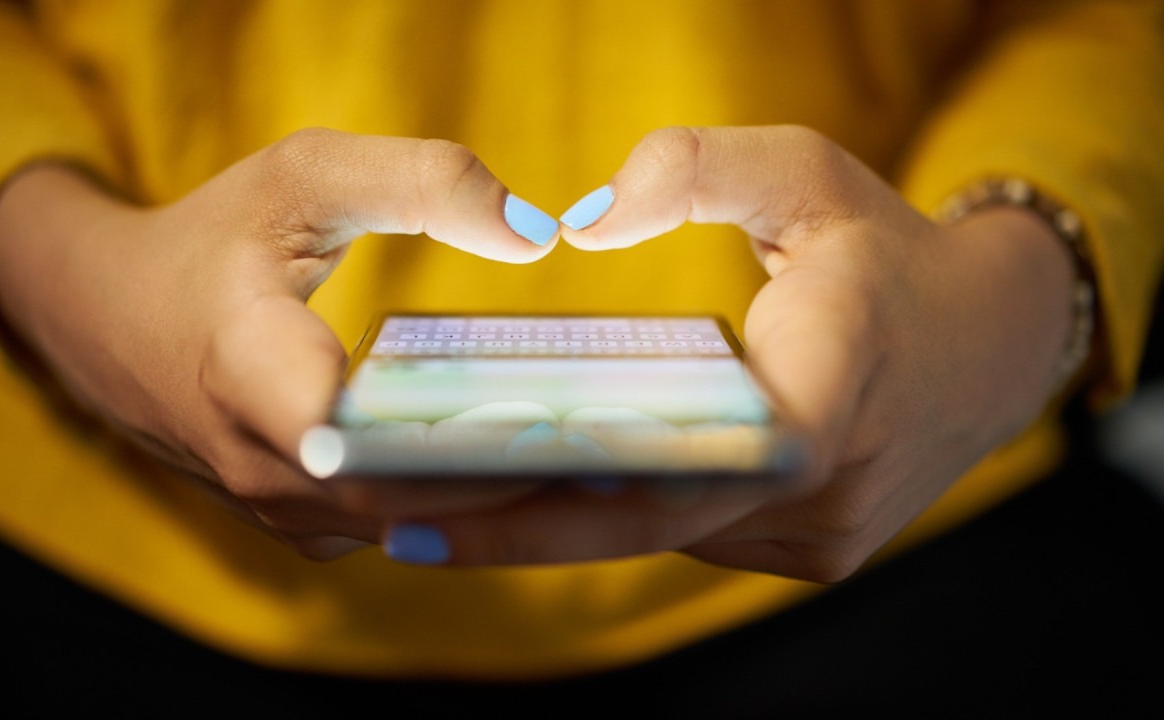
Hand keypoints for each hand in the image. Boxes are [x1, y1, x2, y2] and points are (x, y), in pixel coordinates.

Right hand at [0, 129, 558, 558]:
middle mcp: (261, 465)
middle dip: (518, 478)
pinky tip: (532, 466)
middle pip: (411, 498)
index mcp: (249, 370)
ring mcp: (279, 508)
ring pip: (412, 525)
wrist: (108, 318)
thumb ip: (421, 182)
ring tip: (601, 460)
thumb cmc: (212, 240)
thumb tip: (537, 233)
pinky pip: (397, 527)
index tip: (562, 424)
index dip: (467, 443)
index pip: (365, 441)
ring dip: (500, 499)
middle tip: (627, 447)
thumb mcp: (304, 176)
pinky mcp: (300, 523)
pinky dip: (462, 504)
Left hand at [379, 126, 1076, 580]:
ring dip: (558, 524)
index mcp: (831, 385)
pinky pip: (691, 536)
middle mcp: (825, 488)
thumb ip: (697, 169)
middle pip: (647, 521)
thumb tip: (581, 221)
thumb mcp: (806, 173)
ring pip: (663, 538)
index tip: (443, 501)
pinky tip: (535, 496)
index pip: (688, 461)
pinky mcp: (811, 553)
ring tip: (438, 507)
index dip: (561, 492)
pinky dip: (616, 518)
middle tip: (393, 519)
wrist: (989, 346)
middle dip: (517, 525)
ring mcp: (820, 537)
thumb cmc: (885, 253)